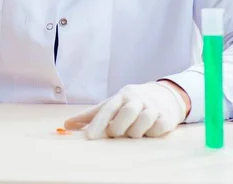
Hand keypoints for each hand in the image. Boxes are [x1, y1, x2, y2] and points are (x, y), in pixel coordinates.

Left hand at [64, 81, 187, 139]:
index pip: (107, 108)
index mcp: (121, 96)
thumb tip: (66, 125)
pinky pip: (158, 128)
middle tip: (116, 134)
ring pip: (143, 120)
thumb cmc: (131, 102)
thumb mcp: (112, 104)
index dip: (98, 123)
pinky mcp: (166, 117)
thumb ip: (91, 115)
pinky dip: (152, 133)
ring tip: (133, 133)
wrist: (164, 94)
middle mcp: (136, 99)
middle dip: (119, 127)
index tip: (89, 137)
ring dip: (136, 131)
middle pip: (127, 112)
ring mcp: (152, 107)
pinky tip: (149, 132)